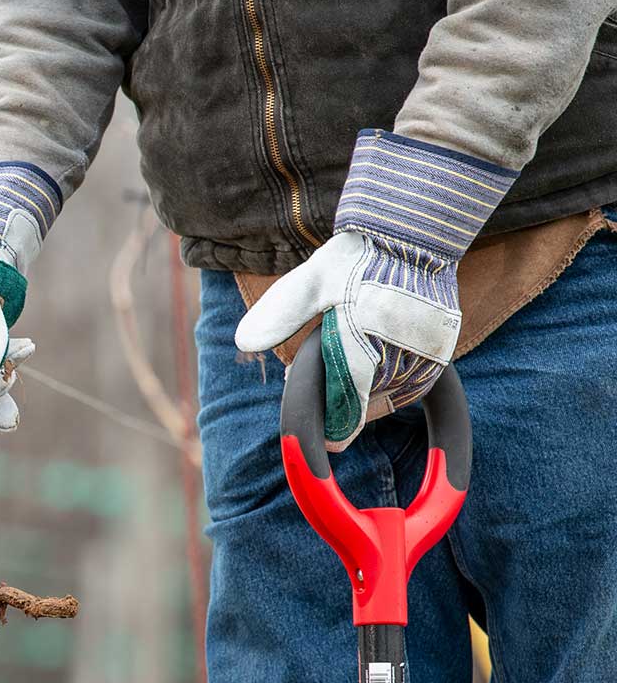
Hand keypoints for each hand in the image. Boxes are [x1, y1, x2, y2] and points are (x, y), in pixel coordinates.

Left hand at [236, 130, 516, 450]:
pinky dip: (390, 386)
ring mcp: (424, 355)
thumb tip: (244, 343)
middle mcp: (398, 352)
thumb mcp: (308, 281)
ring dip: (365, 396)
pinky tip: (376, 362)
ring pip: (388, 401)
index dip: (332, 431)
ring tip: (353, 354)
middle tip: (327, 368)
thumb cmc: (352, 260)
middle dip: (341, 402)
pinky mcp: (439, 355)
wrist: (410, 236)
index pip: (345, 411)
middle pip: (363, 407)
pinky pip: (409, 389)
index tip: (326, 445)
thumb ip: (279, 314)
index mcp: (362, 340)